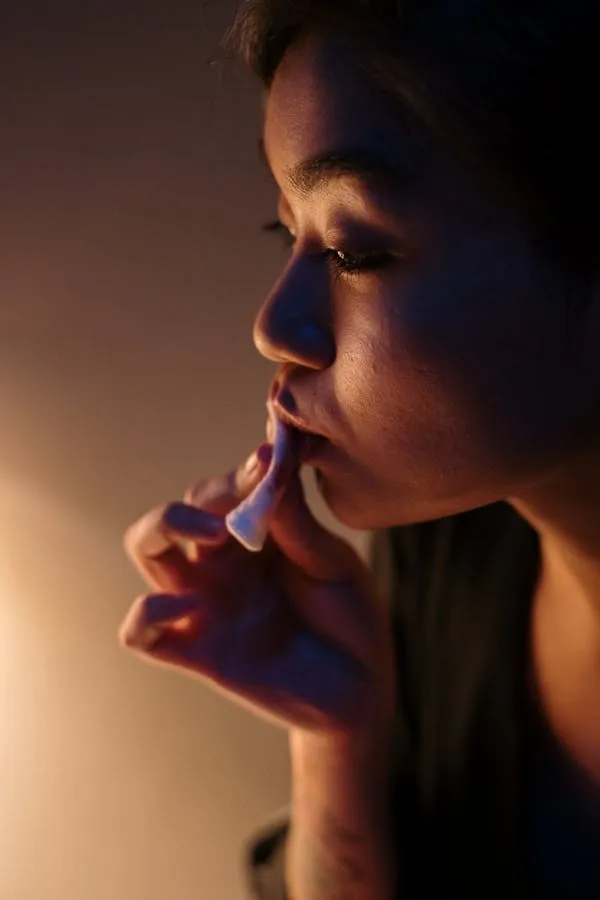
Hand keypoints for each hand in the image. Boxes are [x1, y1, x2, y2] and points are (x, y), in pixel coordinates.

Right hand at [120, 445, 394, 738]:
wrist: (360, 688)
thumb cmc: (348, 617)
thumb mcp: (331, 562)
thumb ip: (296, 521)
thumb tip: (269, 461)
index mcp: (251, 537)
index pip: (223, 490)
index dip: (241, 474)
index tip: (269, 461)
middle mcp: (219, 564)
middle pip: (177, 510)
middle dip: (204, 498)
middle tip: (241, 505)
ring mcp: (204, 604)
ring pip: (146, 549)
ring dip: (164, 526)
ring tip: (216, 535)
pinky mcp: (196, 651)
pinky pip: (141, 633)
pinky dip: (147, 615)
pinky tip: (185, 607)